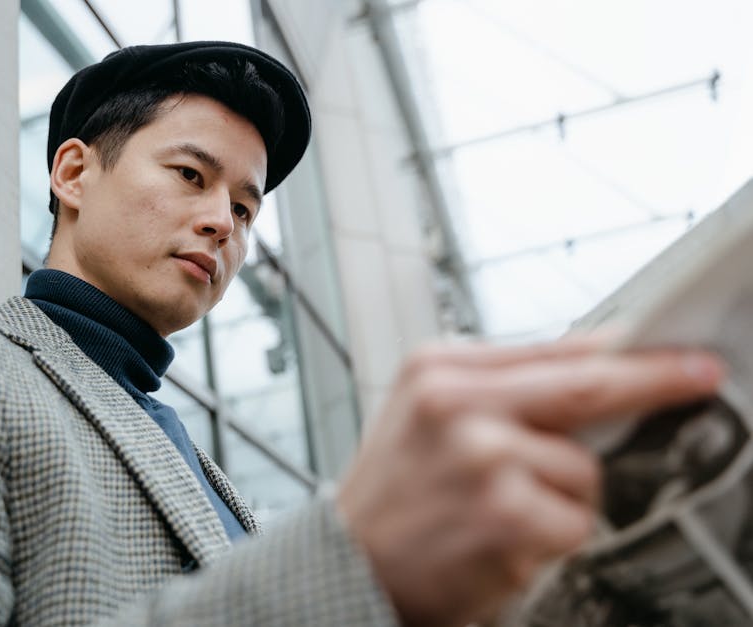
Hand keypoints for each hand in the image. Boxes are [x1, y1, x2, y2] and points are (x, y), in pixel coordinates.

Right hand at [336, 338, 723, 626]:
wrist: (347, 560)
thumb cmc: (393, 488)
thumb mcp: (425, 409)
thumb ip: (502, 379)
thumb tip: (593, 358)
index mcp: (439, 372)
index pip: (553, 351)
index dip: (628, 352)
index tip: (682, 354)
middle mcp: (459, 409)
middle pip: (587, 389)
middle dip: (653, 383)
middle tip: (699, 377)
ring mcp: (484, 464)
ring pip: (582, 472)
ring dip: (558, 496)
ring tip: (497, 507)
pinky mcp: (506, 522)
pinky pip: (572, 523)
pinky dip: (548, 537)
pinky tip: (499, 538)